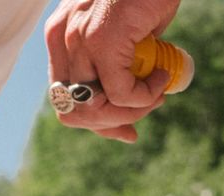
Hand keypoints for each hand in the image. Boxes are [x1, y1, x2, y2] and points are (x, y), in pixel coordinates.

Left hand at [45, 0, 180, 141]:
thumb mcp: (124, 41)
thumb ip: (116, 71)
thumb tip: (126, 115)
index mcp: (61, 38)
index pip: (64, 101)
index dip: (96, 124)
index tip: (127, 131)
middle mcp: (62, 38)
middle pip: (75, 112)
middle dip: (114, 123)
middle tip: (148, 108)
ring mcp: (78, 37)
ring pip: (98, 107)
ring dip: (134, 110)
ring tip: (158, 92)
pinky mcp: (101, 38)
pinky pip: (121, 92)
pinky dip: (145, 95)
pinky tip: (162, 78)